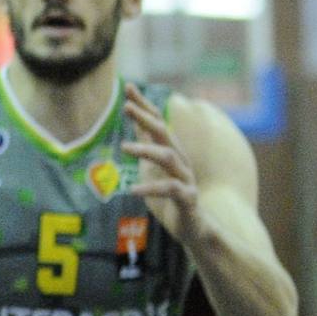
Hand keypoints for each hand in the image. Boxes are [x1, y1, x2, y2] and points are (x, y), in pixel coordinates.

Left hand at [122, 88, 201, 243]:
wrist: (193, 229)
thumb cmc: (169, 197)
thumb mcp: (151, 167)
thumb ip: (146, 145)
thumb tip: (135, 120)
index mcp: (170, 151)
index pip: (157, 122)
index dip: (143, 105)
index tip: (128, 87)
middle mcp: (180, 160)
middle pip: (164, 133)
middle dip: (145, 118)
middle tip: (125, 106)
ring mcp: (185, 178)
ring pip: (168, 157)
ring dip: (145, 150)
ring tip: (123, 148)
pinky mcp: (187, 198)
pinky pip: (170, 189)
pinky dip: (151, 188)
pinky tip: (132, 190)